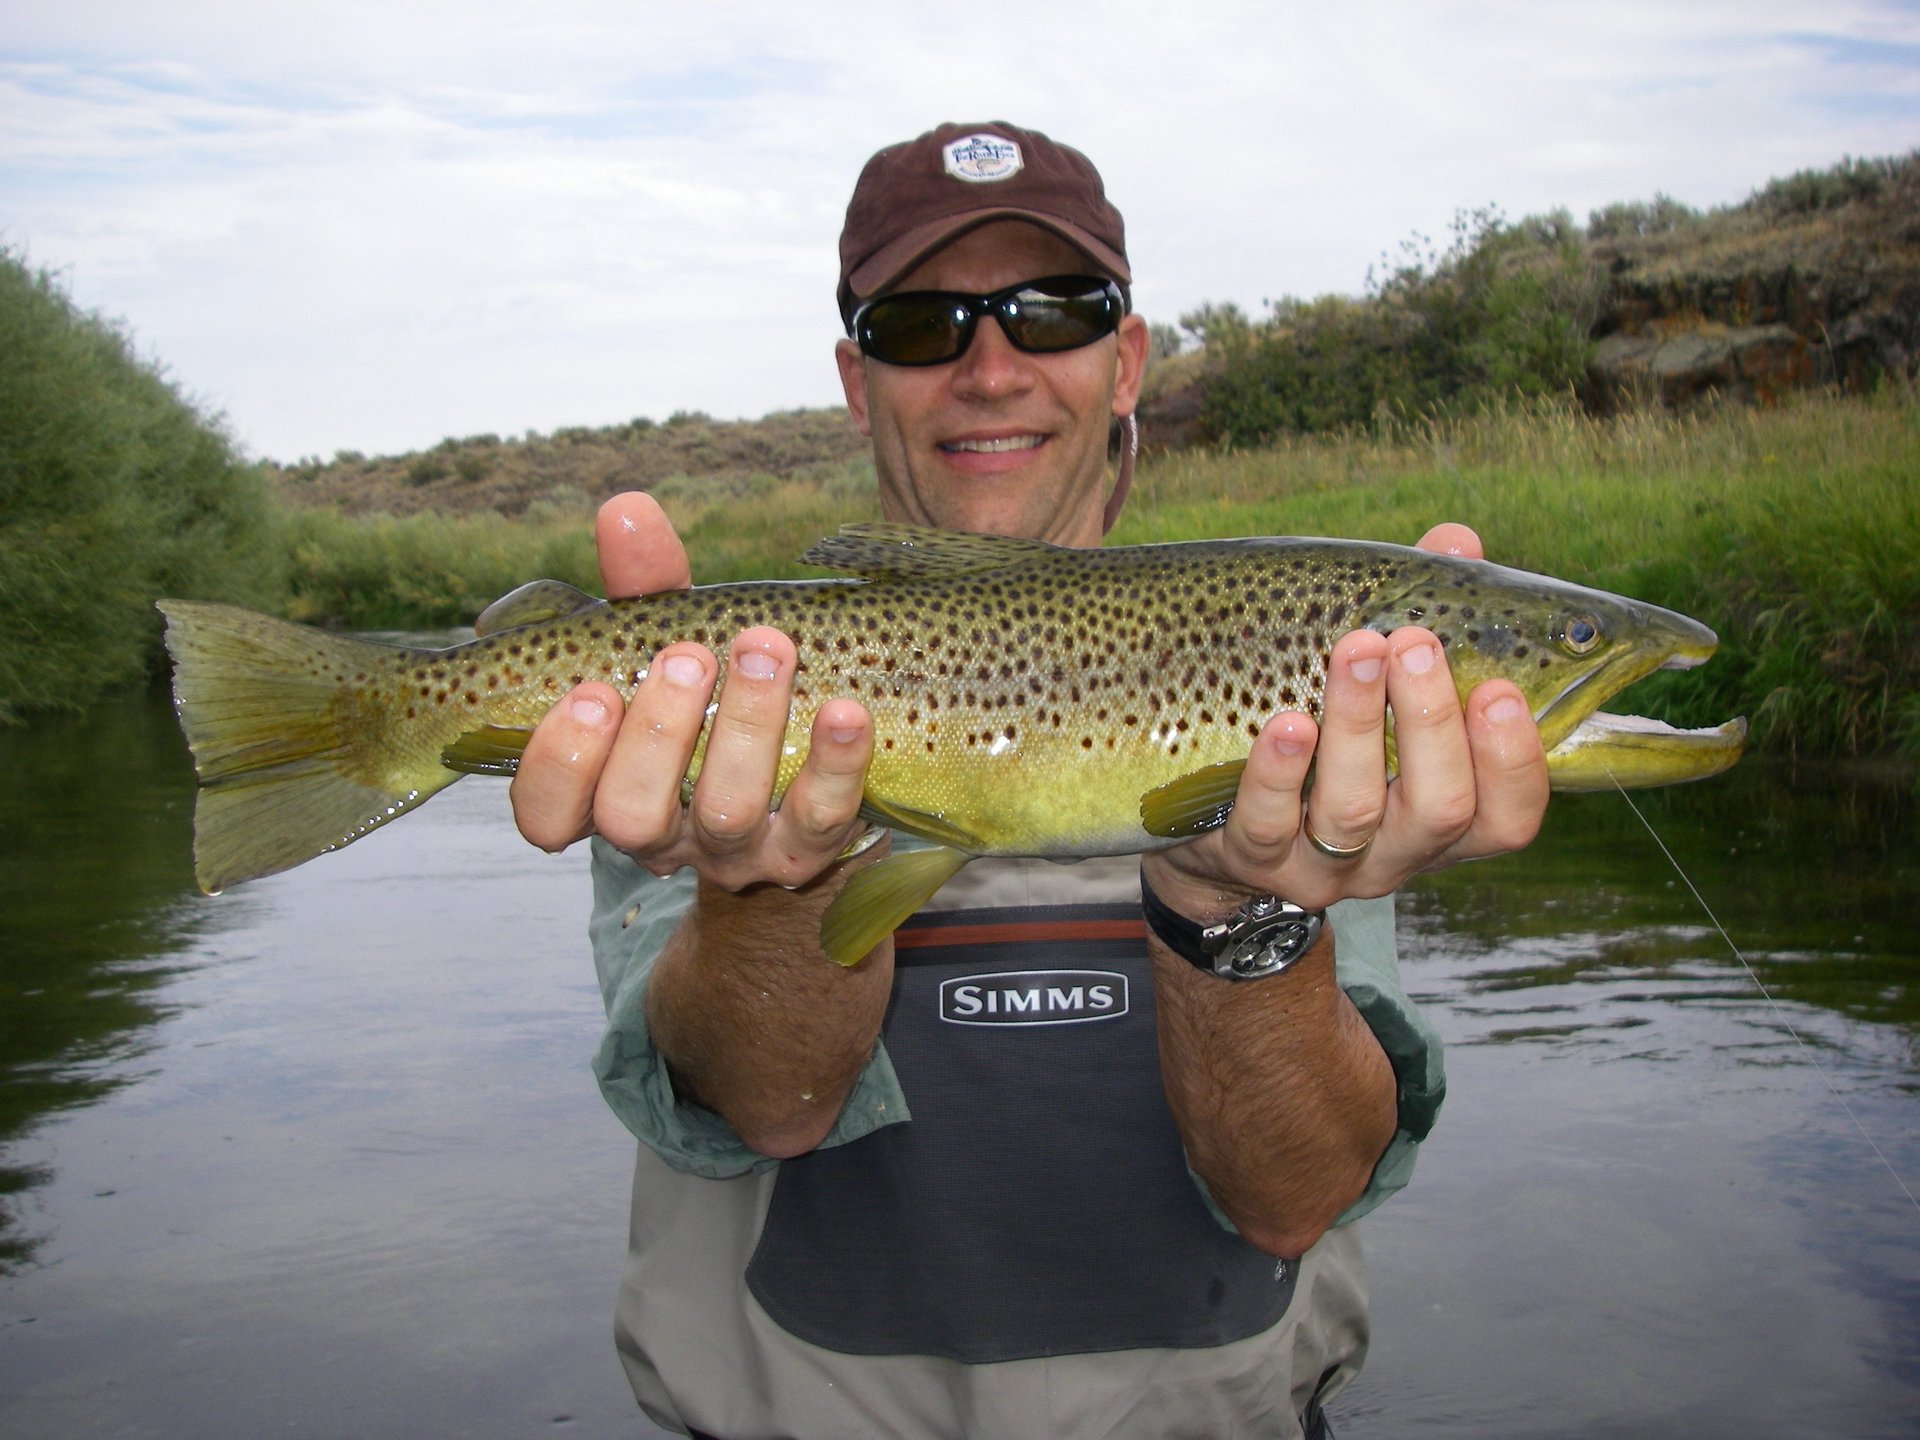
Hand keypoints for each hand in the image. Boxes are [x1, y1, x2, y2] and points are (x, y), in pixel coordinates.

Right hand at [509, 492, 875, 889]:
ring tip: (765, 649)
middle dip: (656, 732)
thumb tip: (625, 509)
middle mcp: (661, 835)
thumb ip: (643, 584)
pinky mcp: (808, 851)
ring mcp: (735, 852)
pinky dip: (835, 763)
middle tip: (687, 656)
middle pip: (632, 815)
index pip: (546, 813)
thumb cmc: (712, 699)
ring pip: (726, 813)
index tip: (590, 693)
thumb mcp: (669, 641)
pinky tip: (846, 711)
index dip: (557, 766)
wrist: (805, 778)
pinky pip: (822, 818)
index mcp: (603, 790)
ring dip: (745, 728)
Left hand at [1141, 522, 1549, 914]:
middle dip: (1433, 723)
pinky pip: (1268, 822)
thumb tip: (1457, 542)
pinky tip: (1288, 722)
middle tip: (1417, 644)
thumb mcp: (1376, 684)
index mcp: (1444, 814)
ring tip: (1356, 651)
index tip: (1500, 689)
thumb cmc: (1321, 734)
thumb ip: (1422, 617)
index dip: (1514, 760)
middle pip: (1441, 810)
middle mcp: (1395, 851)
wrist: (1211, 822)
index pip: (1509, 815)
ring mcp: (1323, 864)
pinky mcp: (1254, 860)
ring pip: (1354, 810)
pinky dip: (1279, 771)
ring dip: (1358, 726)